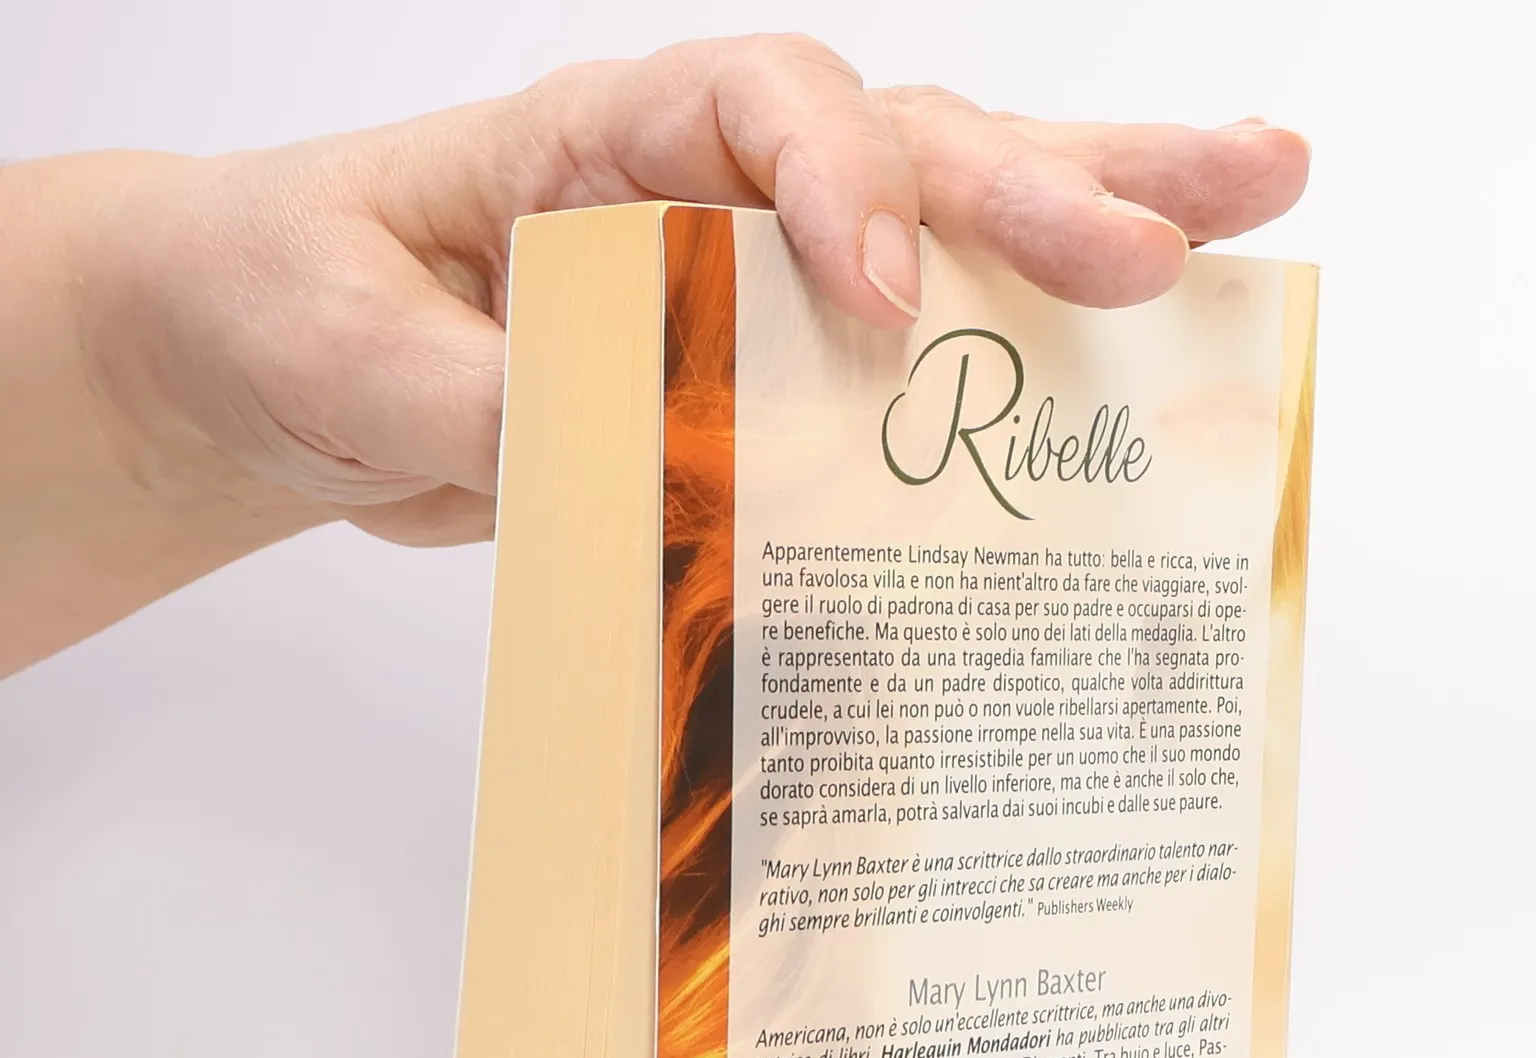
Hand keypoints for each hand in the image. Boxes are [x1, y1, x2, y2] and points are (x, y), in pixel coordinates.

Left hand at [79, 35, 1309, 549]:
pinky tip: (1132, 363)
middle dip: (1051, 184)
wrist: (280, 367)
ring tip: (1255, 208)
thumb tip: (646, 469)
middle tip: (1191, 228)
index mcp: (602, 138)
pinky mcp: (765, 369)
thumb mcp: (346, 356)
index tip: (880, 297)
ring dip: (1099, 215)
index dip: (839, 187)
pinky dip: (1017, 355)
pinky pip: (911, 353)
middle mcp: (706, 184)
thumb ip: (486, 404)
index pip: (758, 111)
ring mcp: (752, 274)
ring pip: (947, 221)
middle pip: (908, 144)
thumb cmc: (294, 304)